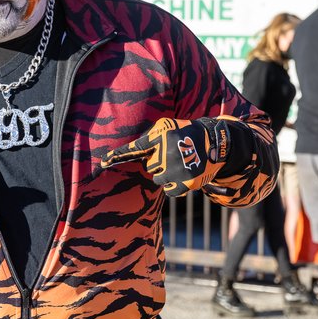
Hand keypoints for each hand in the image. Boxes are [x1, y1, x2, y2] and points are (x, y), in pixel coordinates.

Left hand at [101, 117, 232, 196]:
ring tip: (180, 164)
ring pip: (158, 180)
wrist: (215, 142)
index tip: (102, 163)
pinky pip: (169, 191)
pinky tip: (184, 174)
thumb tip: (131, 155)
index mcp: (161, 137)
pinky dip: (175, 185)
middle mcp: (168, 153)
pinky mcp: (187, 182)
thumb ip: (150, 140)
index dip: (118, 156)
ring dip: (166, 175)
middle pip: (149, 167)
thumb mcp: (167, 128)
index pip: (135, 149)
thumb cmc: (185, 134)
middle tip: (173, 155)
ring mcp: (177, 168)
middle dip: (158, 163)